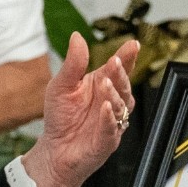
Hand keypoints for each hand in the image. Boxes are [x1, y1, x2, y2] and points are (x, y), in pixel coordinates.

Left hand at [19, 35, 137, 186]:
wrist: (54, 149)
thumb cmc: (61, 116)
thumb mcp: (61, 85)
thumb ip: (73, 63)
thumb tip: (77, 37)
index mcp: (103, 84)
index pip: (119, 68)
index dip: (127, 57)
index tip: (132, 45)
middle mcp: (111, 101)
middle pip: (124, 85)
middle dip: (121, 74)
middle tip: (115, 63)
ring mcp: (112, 121)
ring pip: (121, 106)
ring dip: (115, 94)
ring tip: (106, 84)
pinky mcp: (107, 141)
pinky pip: (112, 128)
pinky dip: (110, 118)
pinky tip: (106, 108)